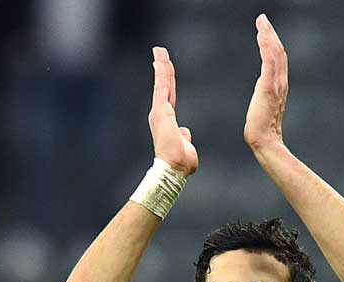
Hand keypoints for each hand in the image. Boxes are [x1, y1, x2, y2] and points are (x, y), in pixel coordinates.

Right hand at [149, 46, 197, 175]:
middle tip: (159, 52)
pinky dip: (161, 74)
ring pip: (162, 83)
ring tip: (159, 51)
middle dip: (162, 68)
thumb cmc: (179, 163)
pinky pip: (162, 88)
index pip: (169, 95)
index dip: (168, 81)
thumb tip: (185, 133)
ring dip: (161, 66)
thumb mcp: (185, 146)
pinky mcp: (160, 111)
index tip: (166, 67)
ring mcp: (159, 111)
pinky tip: (160, 62)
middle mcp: (160, 113)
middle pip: (163, 86)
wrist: (173, 169)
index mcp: (167, 120)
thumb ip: (184, 136)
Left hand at [244, 14, 287, 151]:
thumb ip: (265, 96)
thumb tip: (261, 91)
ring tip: (261, 22)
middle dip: (270, 34)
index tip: (265, 30)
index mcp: (279, 87)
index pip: (278, 60)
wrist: (264, 141)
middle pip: (278, 52)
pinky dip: (266, 46)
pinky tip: (261, 35)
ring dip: (268, 35)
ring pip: (275, 53)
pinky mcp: (269, 87)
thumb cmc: (262, 130)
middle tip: (262, 19)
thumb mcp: (264, 107)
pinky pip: (269, 61)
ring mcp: (276, 84)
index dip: (272, 43)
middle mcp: (281, 83)